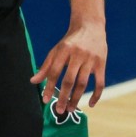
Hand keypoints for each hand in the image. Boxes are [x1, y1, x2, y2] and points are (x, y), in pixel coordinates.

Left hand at [30, 0, 106, 114]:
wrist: (90, 26)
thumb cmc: (70, 41)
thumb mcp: (56, 50)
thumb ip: (46, 66)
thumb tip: (33, 81)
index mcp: (63, 50)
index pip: (54, 72)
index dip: (49, 86)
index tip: (45, 99)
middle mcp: (77, 55)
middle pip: (69, 80)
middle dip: (63, 96)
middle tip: (59, 110)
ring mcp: (91, 60)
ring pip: (83, 83)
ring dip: (77, 98)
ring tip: (70, 109)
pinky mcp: (102, 64)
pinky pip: (100, 83)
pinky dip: (96, 95)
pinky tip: (90, 104)